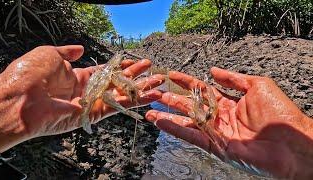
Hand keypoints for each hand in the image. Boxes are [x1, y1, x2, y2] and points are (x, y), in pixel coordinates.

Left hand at [0, 45, 162, 151]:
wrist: (19, 98)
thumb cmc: (30, 73)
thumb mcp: (50, 53)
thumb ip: (68, 51)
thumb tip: (80, 49)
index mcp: (76, 76)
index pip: (104, 71)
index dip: (120, 66)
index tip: (134, 60)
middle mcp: (86, 90)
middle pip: (117, 83)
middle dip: (135, 76)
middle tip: (153, 69)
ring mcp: (91, 102)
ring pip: (121, 95)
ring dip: (141, 89)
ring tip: (159, 83)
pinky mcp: (94, 113)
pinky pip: (119, 106)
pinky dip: (136, 101)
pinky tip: (151, 95)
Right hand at [146, 67, 312, 178]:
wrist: (291, 142)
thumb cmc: (280, 113)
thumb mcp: (257, 85)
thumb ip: (233, 79)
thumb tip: (213, 70)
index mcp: (230, 103)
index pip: (202, 90)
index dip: (187, 82)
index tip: (172, 75)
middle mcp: (220, 117)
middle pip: (191, 106)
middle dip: (172, 99)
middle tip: (155, 92)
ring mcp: (217, 132)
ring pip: (187, 122)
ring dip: (168, 115)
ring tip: (150, 108)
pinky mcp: (216, 146)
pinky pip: (192, 136)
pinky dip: (175, 129)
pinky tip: (161, 123)